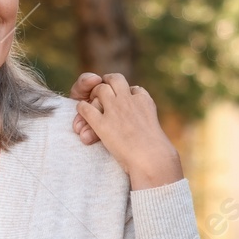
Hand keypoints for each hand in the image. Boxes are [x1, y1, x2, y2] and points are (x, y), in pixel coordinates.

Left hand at [74, 73, 183, 189]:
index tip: (124, 99)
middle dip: (108, 83)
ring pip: (100, 89)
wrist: (151, 159)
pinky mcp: (102, 124)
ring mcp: (114, 110)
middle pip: (115, 79)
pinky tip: (82, 112)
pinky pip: (86, 108)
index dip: (127, 92)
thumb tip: (154, 135)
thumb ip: (147, 124)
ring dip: (94, 94)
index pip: (134, 89)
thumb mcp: (156, 132)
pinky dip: (82, 108)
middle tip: (102, 91)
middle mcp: (129, 100)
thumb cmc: (156, 152)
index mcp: (144, 100)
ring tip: (92, 101)